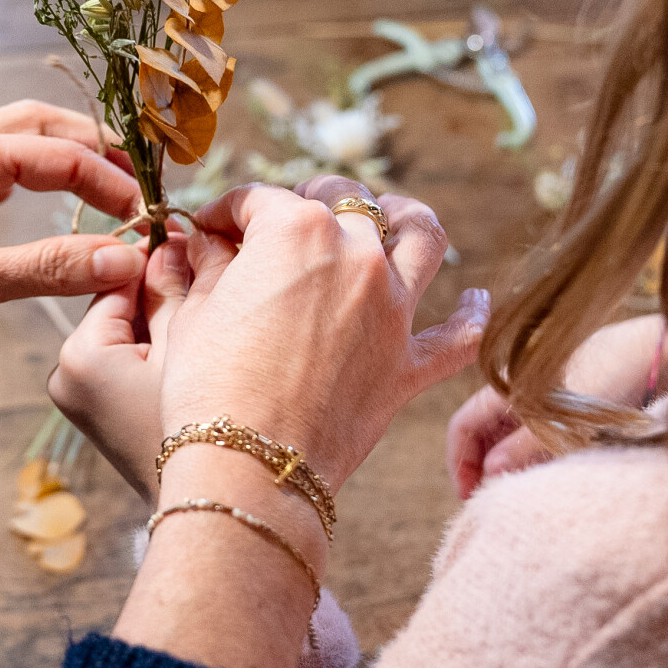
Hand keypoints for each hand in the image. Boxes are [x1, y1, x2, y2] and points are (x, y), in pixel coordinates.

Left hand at [0, 101, 144, 353]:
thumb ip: (48, 270)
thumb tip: (123, 261)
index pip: (61, 153)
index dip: (112, 182)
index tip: (148, 218)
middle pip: (38, 124)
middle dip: (92, 147)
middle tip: (136, 184)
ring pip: (8, 140)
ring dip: (58, 157)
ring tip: (100, 188)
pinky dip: (24, 177)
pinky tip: (34, 206)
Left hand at [50, 243, 192, 497]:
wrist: (215, 511)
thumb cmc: (205, 429)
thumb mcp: (192, 345)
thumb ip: (179, 286)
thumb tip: (176, 239)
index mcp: (81, 353)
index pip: (120, 280)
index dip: (163, 258)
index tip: (201, 242)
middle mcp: (66, 375)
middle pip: (123, 308)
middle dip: (164, 294)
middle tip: (213, 277)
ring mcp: (77, 399)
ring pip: (128, 336)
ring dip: (164, 324)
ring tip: (211, 320)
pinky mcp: (96, 417)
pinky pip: (127, 365)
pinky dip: (157, 356)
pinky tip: (195, 358)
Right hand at [161, 177, 487, 489]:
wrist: (249, 468)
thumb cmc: (207, 390)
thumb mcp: (192, 316)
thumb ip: (209, 267)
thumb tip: (209, 243)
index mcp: (295, 232)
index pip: (259, 201)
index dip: (226, 212)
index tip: (211, 231)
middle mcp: (356, 256)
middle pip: (344, 200)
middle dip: (308, 199)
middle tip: (282, 222)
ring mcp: (392, 309)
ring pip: (423, 237)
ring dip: (406, 217)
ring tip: (391, 216)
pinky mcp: (410, 365)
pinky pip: (461, 335)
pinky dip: (472, 314)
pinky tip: (475, 300)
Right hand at [446, 315, 667, 498]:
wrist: (656, 351)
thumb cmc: (612, 377)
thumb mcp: (564, 420)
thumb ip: (523, 448)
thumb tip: (490, 473)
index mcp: (507, 385)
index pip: (463, 425)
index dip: (459, 463)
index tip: (469, 497)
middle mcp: (518, 390)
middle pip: (481, 433)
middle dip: (480, 468)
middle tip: (490, 502)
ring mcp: (541, 398)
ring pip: (507, 437)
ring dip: (506, 465)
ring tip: (517, 494)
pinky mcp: (565, 408)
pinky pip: (534, 436)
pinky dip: (530, 458)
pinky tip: (543, 477)